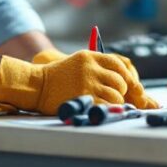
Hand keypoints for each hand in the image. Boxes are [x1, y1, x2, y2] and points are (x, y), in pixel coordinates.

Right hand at [0, 50, 158, 114]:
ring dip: (115, 102)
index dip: (127, 77)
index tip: (129, 87)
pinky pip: (107, 105)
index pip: (119, 65)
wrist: (37, 85)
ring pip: (117, 95)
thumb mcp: (79, 63)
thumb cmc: (59, 77)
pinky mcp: (84, 98)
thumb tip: (126, 82)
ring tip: (104, 103)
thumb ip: (99, 67)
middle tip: (115, 96)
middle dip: (121, 91)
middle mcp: (91, 68)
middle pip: (121, 81)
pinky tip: (100, 109)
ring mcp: (88, 83)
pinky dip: (108, 109)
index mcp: (91, 57)